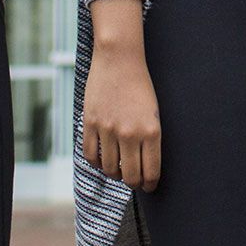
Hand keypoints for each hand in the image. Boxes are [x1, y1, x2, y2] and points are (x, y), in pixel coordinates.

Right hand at [80, 44, 161, 191]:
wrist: (119, 60)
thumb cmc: (141, 86)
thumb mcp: (154, 113)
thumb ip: (149, 139)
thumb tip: (145, 167)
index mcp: (151, 131)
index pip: (151, 172)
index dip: (150, 184)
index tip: (149, 186)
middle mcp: (129, 133)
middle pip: (130, 176)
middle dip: (134, 183)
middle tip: (135, 181)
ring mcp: (108, 129)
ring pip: (109, 169)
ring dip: (115, 174)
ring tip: (119, 169)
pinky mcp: (91, 123)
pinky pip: (91, 155)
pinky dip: (97, 163)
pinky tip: (103, 160)